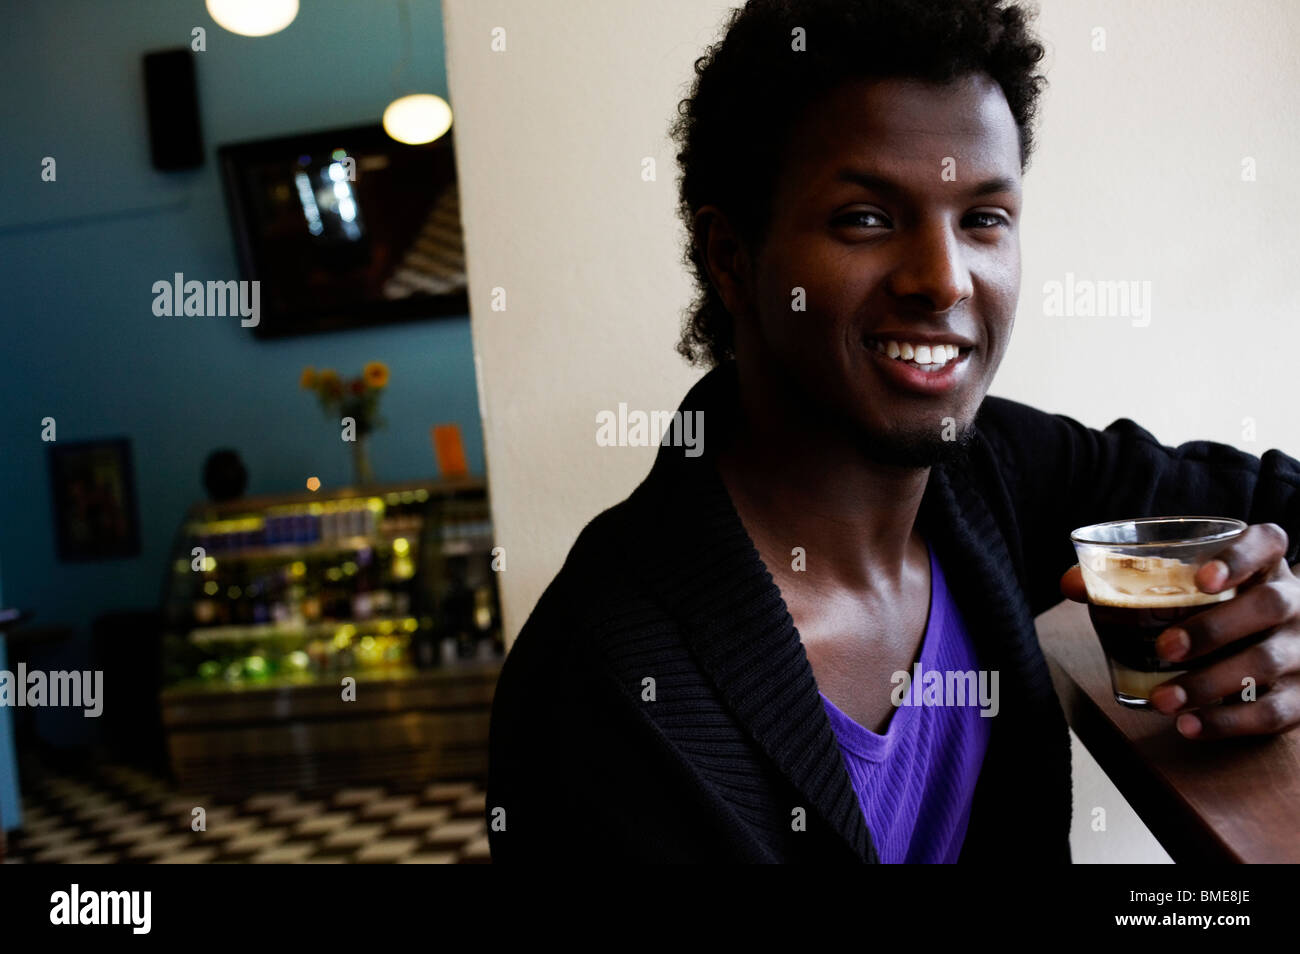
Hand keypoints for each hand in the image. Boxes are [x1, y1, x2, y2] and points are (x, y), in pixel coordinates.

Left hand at [1059, 523, 1299, 738]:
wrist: (1271, 642)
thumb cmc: (1213, 605)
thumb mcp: (1185, 583)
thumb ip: (1127, 578)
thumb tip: (1072, 584)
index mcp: (1265, 561)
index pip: (1267, 543)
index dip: (1238, 558)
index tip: (1202, 579)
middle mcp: (1293, 599)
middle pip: (1268, 605)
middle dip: (1214, 628)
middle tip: (1165, 648)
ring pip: (1267, 662)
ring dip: (1210, 683)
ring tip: (1161, 699)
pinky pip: (1275, 712)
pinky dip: (1228, 722)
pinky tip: (1188, 725)